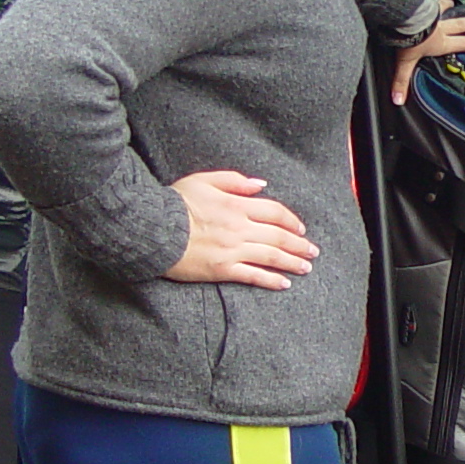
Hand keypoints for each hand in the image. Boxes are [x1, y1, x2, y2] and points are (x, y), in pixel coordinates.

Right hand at [164, 170, 318, 288]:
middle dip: (299, 245)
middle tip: (312, 252)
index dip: (291, 221)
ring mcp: (231, 250)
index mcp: (235, 205)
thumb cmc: (174, 203)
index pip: (274, 212)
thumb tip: (261, 185)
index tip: (301, 229)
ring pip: (270, 256)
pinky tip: (284, 283)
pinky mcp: (221, 270)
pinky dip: (271, 279)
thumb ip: (234, 181)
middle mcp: (238, 228)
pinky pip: (252, 276)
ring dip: (292, 262)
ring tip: (305, 267)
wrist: (152, 229)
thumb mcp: (203, 181)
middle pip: (278, 236)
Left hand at [391, 3, 464, 104]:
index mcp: (441, 42)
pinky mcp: (423, 2)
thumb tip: (398, 101)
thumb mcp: (405, 62)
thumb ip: (402, 81)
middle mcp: (440, 27)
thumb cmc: (409, 41)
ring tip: (456, 2)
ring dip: (451, 6)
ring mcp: (433, 13)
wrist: (403, 18)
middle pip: (462, 25)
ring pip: (445, 10)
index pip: (463, 43)